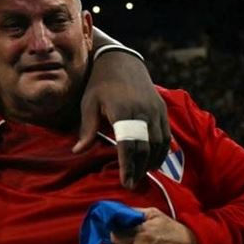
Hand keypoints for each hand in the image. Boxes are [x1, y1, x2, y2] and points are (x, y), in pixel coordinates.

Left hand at [74, 52, 169, 187]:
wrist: (120, 59)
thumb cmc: (99, 83)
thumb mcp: (88, 103)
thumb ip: (87, 129)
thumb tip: (77, 152)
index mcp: (123, 112)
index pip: (129, 146)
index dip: (128, 167)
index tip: (126, 183)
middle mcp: (143, 112)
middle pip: (146, 148)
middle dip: (140, 169)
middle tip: (132, 184)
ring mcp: (155, 110)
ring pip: (159, 143)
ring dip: (152, 161)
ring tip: (142, 174)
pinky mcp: (161, 108)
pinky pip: (166, 134)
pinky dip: (162, 150)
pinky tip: (153, 160)